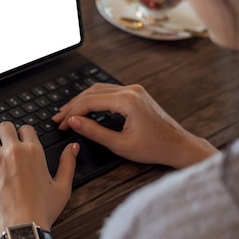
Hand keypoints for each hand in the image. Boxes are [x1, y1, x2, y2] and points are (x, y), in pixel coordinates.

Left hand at [0, 122, 78, 238]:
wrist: (21, 229)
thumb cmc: (42, 212)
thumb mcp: (62, 187)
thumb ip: (68, 163)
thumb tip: (72, 147)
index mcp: (33, 151)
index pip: (25, 128)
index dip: (22, 133)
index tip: (19, 139)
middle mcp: (13, 151)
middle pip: (4, 126)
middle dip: (4, 132)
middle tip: (3, 140)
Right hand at [52, 83, 218, 168]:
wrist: (179, 146)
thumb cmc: (155, 148)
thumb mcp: (120, 144)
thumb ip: (94, 131)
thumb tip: (74, 122)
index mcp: (127, 100)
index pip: (89, 102)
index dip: (72, 114)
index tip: (62, 125)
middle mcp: (130, 90)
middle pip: (92, 92)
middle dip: (73, 106)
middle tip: (58, 119)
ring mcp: (134, 90)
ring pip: (99, 90)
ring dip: (81, 101)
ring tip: (67, 113)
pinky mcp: (136, 94)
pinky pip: (108, 92)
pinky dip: (93, 99)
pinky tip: (84, 107)